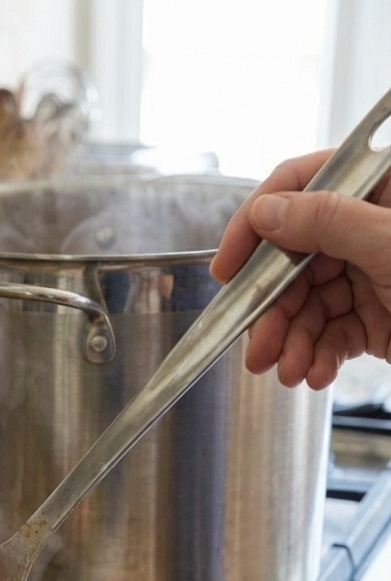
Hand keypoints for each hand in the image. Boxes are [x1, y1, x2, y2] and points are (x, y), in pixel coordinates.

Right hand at [211, 151, 390, 389]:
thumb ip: (329, 222)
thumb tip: (269, 211)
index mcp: (385, 187)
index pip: (303, 184)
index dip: (258, 224)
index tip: (228, 266)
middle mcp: (375, 226)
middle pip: (297, 258)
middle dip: (274, 308)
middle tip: (257, 346)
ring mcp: (375, 273)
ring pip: (309, 303)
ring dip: (291, 342)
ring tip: (287, 371)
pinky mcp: (379, 318)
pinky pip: (331, 334)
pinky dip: (317, 357)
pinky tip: (314, 372)